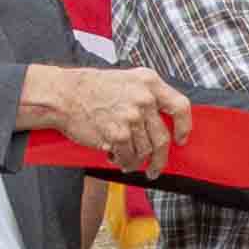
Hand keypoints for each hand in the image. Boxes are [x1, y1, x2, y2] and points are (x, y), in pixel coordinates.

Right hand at [19, 60, 187, 173]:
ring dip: (137, 161)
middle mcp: (144, 98)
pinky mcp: (118, 134)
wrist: (64, 94)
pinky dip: (124, 162)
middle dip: (160, 158)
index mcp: (149, 82)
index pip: (180, 106)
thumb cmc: (91, 88)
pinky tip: (117, 159)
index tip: (181, 139)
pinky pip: (129, 157)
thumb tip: (162, 123)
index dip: (184, 127)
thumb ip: (147, 96)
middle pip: (162, 138)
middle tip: (155, 167)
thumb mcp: (126, 80)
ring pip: (145, 151)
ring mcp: (132, 117)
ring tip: (126, 160)